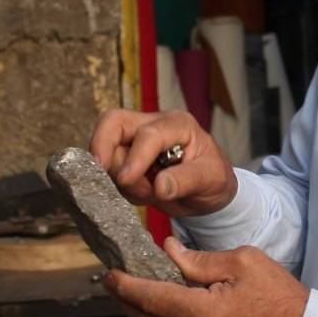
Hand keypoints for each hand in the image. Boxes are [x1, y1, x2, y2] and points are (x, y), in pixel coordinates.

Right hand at [90, 109, 236, 216]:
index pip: (147, 134)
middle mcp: (153, 124)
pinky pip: (108, 168)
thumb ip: (186, 181)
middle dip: (105, 150)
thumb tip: (160, 186)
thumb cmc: (213, 178)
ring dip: (116, 175)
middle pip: (113, 123)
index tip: (126, 180)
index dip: (134, 158)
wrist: (207, 191)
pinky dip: (117, 185)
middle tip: (111, 179)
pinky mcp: (126, 156)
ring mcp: (136, 139)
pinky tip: (141, 194)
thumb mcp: (212, 179)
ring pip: (106, 147)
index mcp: (178, 124)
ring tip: (146, 193)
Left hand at [104, 237, 309, 316]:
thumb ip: (200, 258)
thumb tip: (169, 250)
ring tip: (127, 294)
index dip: (127, 286)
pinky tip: (154, 310)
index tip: (110, 274)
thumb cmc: (276, 292)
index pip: (153, 297)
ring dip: (139, 314)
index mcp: (202, 312)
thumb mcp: (241, 262)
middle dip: (126, 301)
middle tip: (111, 282)